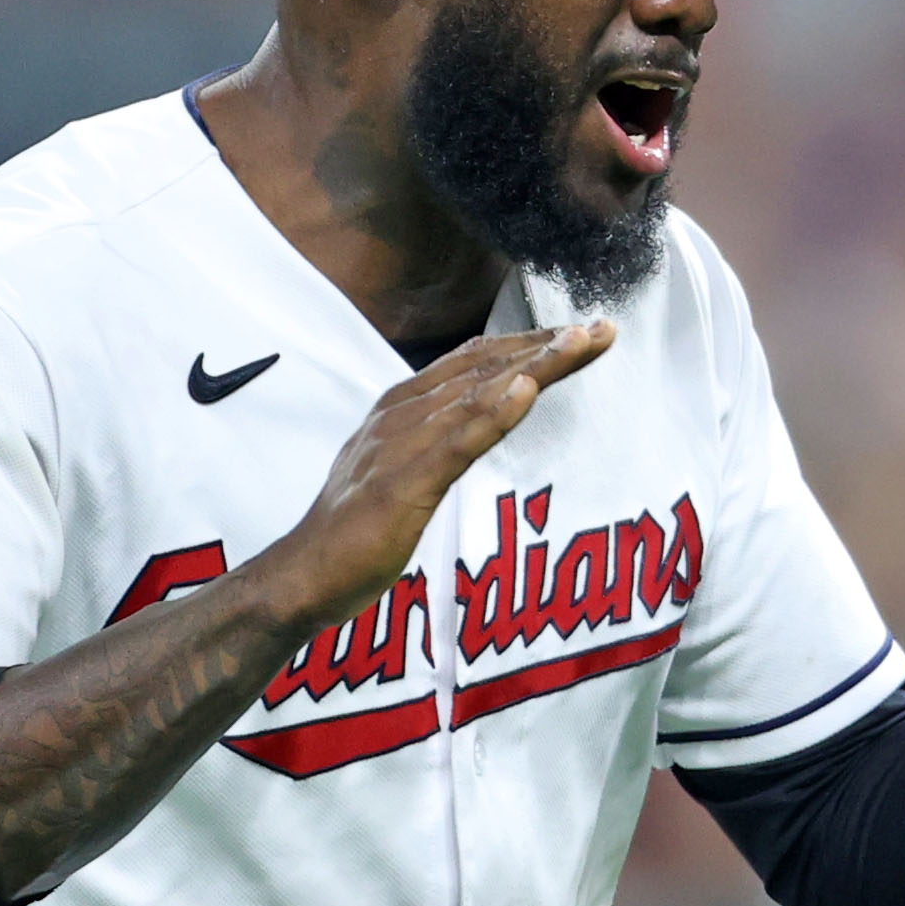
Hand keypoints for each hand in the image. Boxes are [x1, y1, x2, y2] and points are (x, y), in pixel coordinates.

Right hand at [256, 323, 613, 626]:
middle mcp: (400, 415)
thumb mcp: (400, 472)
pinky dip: (493, 413)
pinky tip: (526, 391)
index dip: (527, 344)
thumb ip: (435, 441)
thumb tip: (475, 423)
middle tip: (601, 329)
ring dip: (533, 365)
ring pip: (477, 394)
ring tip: (580, 342)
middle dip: (545, 345)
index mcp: (399, 408)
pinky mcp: (402, 484)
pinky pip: (456, 443)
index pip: (473, 363)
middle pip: (484, 368)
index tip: (578, 336)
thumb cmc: (352, 531)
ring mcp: (400, 446)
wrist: (303, 576)